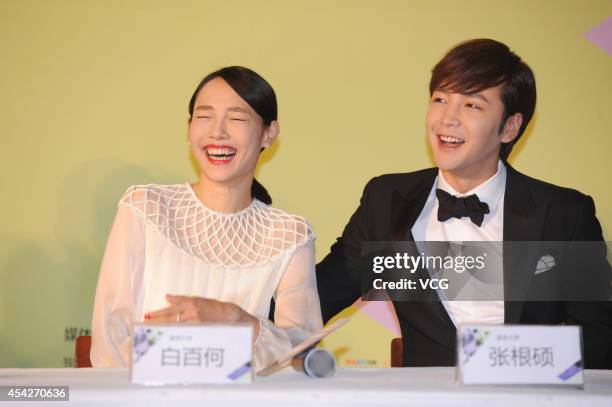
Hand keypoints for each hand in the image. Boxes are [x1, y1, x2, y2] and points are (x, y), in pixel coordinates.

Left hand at [144, 294, 260, 337]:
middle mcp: (192, 312)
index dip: (158, 313)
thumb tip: (167, 297)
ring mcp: (196, 322)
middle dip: (156, 322)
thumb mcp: (200, 300)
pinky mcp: (200, 331)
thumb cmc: (217, 308)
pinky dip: (175, 336)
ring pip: (175, 327)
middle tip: (144, 325)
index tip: (147, 316)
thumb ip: (182, 299)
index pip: (170, 309)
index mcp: (191, 303)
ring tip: (152, 334)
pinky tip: (167, 339)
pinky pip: (184, 335)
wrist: (233, 317)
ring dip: (163, 330)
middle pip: (170, 318)